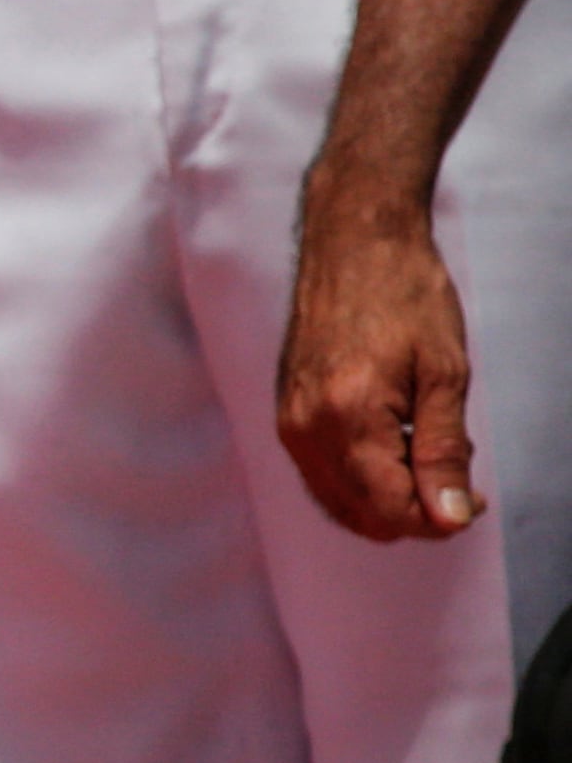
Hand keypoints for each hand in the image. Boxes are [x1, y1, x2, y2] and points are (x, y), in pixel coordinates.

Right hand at [281, 188, 482, 539]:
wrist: (352, 244)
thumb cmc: (405, 296)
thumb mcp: (446, 374)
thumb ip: (446, 452)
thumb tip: (452, 517)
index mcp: (348, 418)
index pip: (392, 511)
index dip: (440, 518)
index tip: (476, 497)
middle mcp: (306, 429)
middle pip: (362, 516)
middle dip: (417, 511)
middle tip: (457, 473)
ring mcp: (290, 423)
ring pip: (339, 502)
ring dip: (389, 497)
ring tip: (425, 450)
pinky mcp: (286, 414)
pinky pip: (322, 475)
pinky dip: (362, 480)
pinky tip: (394, 443)